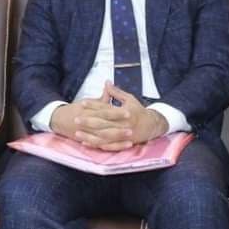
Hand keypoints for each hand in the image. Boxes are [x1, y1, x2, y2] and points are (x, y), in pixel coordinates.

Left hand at [50, 83, 167, 150]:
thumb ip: (116, 92)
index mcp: (124, 112)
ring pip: (103, 136)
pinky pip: (107, 146)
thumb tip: (106, 82)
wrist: (152, 126)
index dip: (94, 106)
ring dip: (89, 135)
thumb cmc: (139, 111)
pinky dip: (96, 145)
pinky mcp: (122, 143)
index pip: (106, 108)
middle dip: (88, 121)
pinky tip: (86, 143)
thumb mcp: (130, 99)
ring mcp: (122, 136)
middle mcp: (123, 125)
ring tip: (77, 133)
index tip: (82, 103)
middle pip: (103, 123)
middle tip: (75, 119)